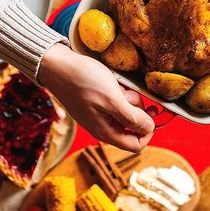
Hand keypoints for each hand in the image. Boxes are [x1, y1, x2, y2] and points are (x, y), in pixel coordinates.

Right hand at [38, 44, 154, 151]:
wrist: (57, 65)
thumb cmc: (82, 81)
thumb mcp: (113, 99)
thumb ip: (132, 117)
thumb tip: (150, 128)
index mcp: (105, 132)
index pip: (136, 145)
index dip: (148, 132)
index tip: (152, 113)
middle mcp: (102, 126)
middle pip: (131, 128)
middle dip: (136, 111)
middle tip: (131, 94)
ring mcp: (98, 114)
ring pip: (124, 113)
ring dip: (127, 99)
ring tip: (118, 87)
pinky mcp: (96, 102)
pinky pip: (115, 102)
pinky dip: (118, 93)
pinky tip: (111, 83)